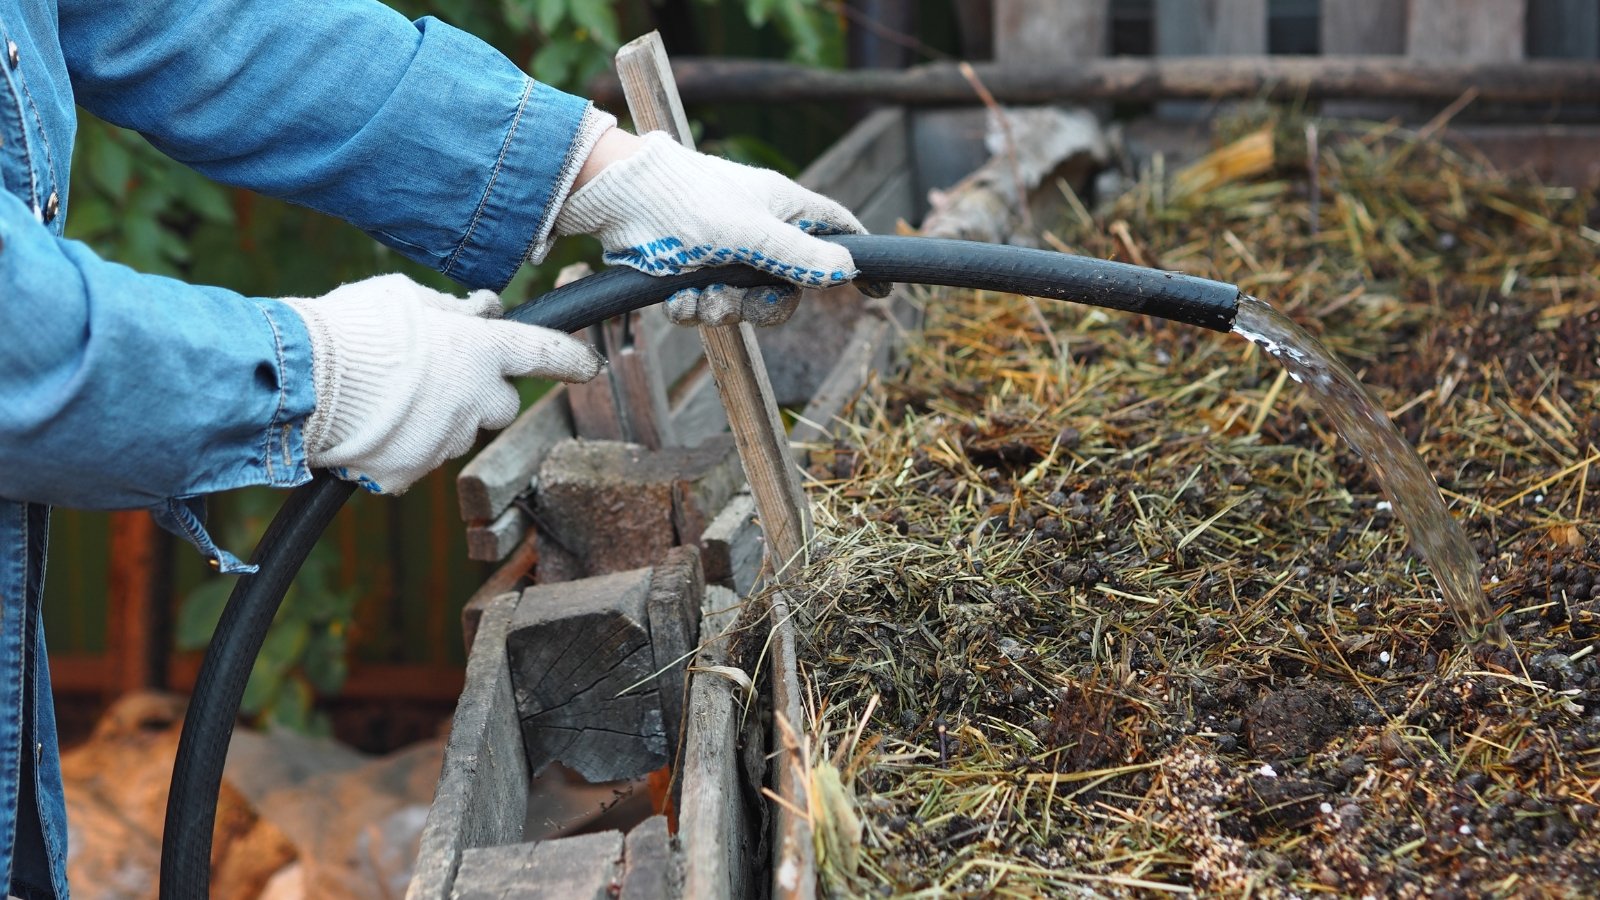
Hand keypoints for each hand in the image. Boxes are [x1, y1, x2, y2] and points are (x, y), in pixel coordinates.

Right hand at [284, 275, 600, 493]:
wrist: (297, 381)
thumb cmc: (351, 327)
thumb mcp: (405, 296)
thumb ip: (452, 310)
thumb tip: (481, 310)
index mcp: (480, 350)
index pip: (543, 353)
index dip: (570, 359)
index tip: (588, 366)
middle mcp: (474, 400)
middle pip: (501, 405)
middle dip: (482, 394)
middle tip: (442, 377)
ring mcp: (444, 441)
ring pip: (456, 432)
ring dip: (438, 418)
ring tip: (389, 396)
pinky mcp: (409, 473)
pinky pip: (417, 460)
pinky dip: (401, 446)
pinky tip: (370, 425)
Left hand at [556, 129, 866, 326]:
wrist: (617, 200)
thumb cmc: (686, 200)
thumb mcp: (749, 232)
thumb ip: (797, 254)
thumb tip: (848, 270)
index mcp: (783, 208)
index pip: (836, 231)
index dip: (856, 259)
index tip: (877, 290)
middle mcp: (758, 230)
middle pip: (786, 286)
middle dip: (759, 306)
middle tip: (734, 306)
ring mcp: (725, 251)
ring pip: (743, 302)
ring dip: (719, 309)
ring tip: (695, 300)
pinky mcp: (691, 268)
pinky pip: (707, 303)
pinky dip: (692, 308)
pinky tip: (676, 300)